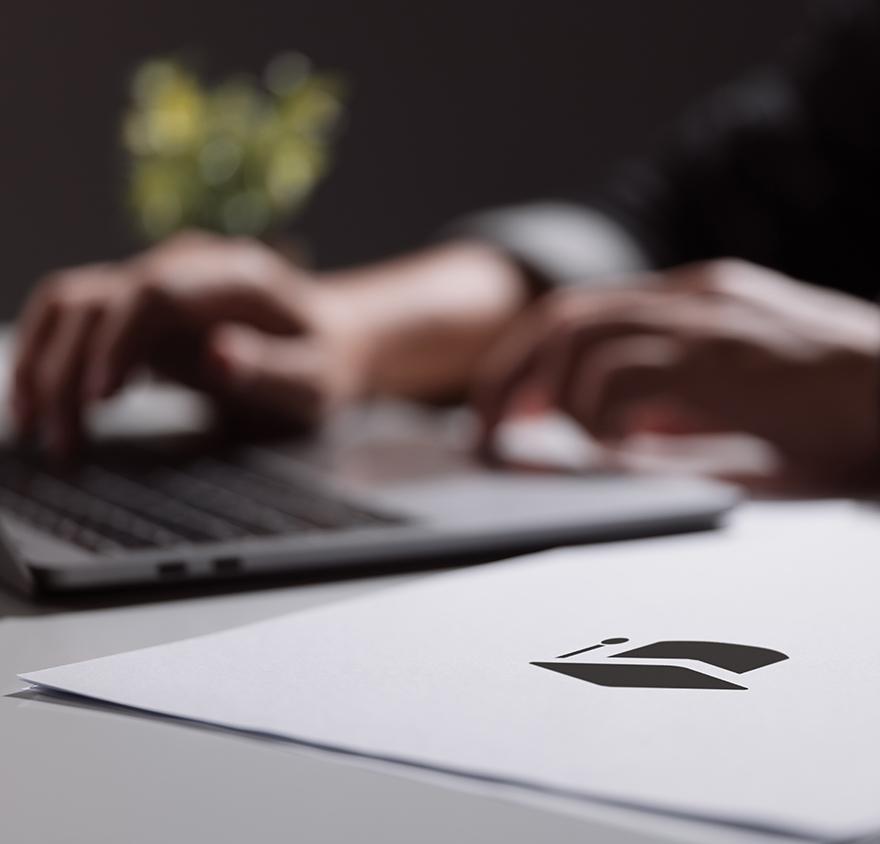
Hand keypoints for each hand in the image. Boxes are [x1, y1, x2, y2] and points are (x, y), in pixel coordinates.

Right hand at [12, 231, 366, 453]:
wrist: (329, 336)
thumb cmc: (325, 362)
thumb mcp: (315, 378)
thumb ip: (270, 367)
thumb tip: (216, 356)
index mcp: (235, 277)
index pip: (154, 291)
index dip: (118, 340)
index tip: (100, 398)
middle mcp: (186, 267)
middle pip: (100, 298)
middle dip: (68, 369)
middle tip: (62, 444)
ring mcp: (159, 280)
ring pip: (72, 304)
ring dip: (43, 364)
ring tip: (36, 430)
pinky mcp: (141, 305)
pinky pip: (78, 321)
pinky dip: (50, 360)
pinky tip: (44, 407)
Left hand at [475, 260, 879, 484]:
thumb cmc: (839, 411)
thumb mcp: (743, 399)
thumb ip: (683, 403)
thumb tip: (625, 431)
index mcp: (697, 299)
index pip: (585, 310)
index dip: (529, 356)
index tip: (502, 403)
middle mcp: (695, 297)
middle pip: (564, 317)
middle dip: (509, 372)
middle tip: (482, 427)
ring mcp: (708, 321)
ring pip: (581, 340)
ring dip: (542, 395)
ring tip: (525, 442)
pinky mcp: (723, 359)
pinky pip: (622, 380)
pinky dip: (597, 419)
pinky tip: (606, 453)